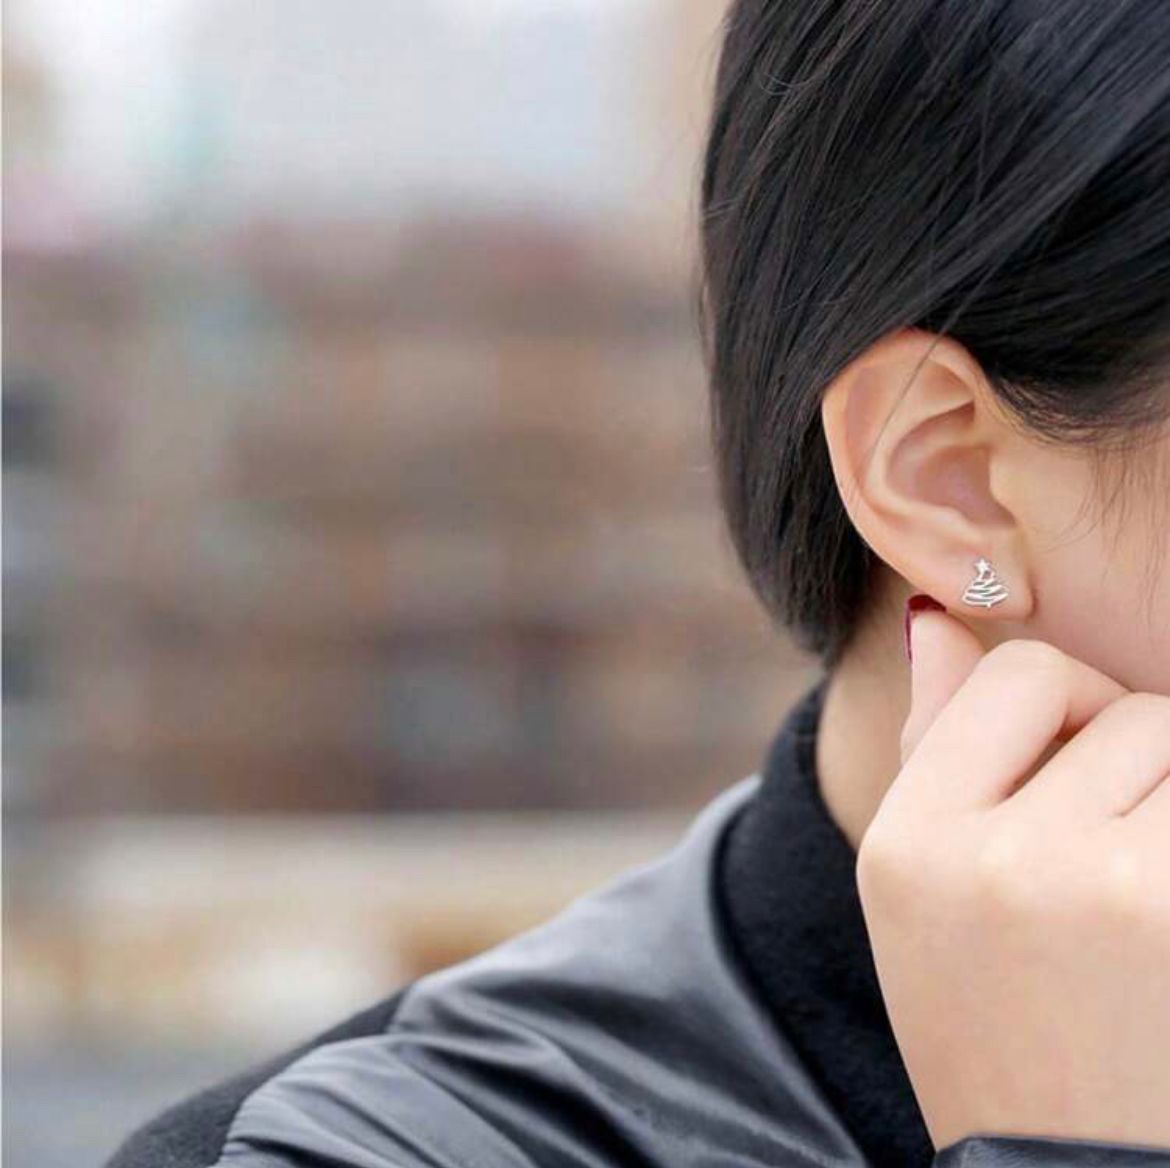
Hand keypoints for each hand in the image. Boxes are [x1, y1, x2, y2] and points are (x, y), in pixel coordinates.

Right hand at [856, 606, 1169, 1150]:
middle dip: (1140, 766)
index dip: (1067, 708)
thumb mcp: (921, 886)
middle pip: (1133, 709)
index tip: (1075, 771)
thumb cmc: (990, 1015)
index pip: (1022, 674)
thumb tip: (939, 618)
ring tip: (1142, 903)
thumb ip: (934, 741)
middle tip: (1114, 863)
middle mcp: (1000, 860)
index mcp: (912, 841)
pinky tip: (1169, 927)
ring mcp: (1108, 895)